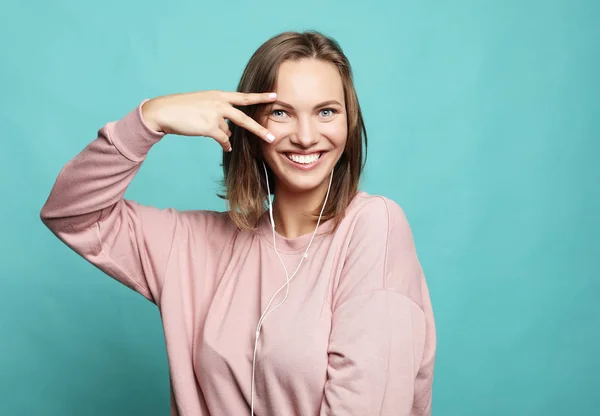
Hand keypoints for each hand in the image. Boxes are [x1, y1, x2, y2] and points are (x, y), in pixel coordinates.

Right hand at [141, 90, 276, 150]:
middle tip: (271, 137)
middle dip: (259, 128)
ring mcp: (215, 114)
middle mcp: (219, 103)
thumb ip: (218, 115)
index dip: (259, 96)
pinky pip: (223, 139)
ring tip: (226, 137)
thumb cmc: (182, 109)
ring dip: (227, 136)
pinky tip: (226, 147)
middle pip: (244, 117)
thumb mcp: (203, 106)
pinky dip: (225, 144)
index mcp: (218, 95)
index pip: (243, 96)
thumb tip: (229, 132)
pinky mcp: (209, 126)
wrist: (164, 111)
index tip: (274, 95)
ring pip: (230, 131)